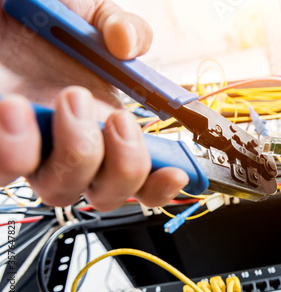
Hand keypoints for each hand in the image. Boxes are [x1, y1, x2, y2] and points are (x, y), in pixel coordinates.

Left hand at [0, 0, 188, 210]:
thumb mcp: (93, 16)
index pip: (140, 176)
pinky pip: (8, 171)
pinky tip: (17, 107)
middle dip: (124, 165)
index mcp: (105, 123)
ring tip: (70, 97)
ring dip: (77, 151)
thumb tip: (128, 45)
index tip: (175, 172)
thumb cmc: (41, 20)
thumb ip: (124, 28)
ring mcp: (34, 150)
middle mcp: (72, 145)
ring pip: (61, 193)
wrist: (3, 13)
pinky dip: (19, 146)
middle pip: (108, 196)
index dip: (160, 185)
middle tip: (117, 119)